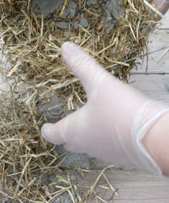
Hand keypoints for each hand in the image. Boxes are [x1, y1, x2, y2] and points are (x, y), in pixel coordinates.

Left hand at [41, 42, 168, 174]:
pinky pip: (108, 147)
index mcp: (76, 130)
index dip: (48, 130)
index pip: (54, 135)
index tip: (44, 128)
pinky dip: (104, 137)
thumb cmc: (122, 111)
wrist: (159, 139)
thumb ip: (82, 65)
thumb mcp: (99, 83)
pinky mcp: (124, 156)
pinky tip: (112, 126)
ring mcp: (107, 153)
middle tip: (64, 125)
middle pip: (70, 142)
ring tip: (87, 122)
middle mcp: (89, 145)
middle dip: (65, 133)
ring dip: (85, 135)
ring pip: (90, 146)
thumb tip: (64, 47)